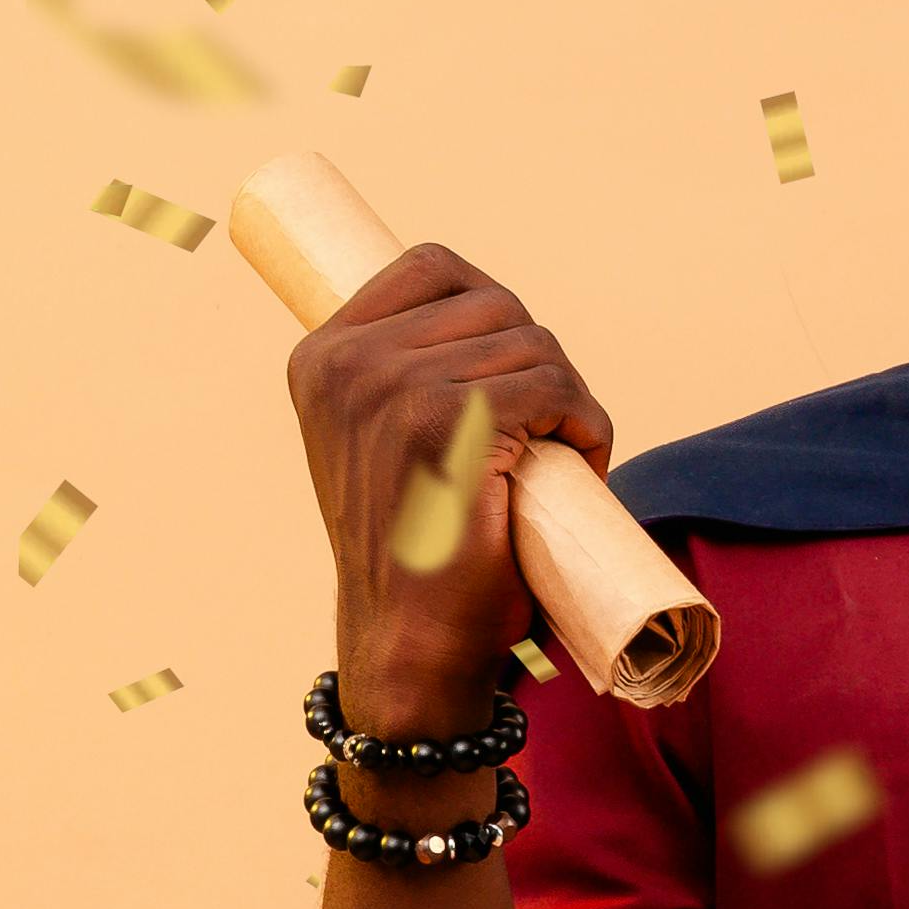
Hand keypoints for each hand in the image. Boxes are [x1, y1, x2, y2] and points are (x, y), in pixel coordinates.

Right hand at [285, 243, 613, 727]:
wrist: (409, 642)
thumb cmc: (413, 548)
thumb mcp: (382, 439)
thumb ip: (408, 369)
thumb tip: (490, 308)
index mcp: (322, 356)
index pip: (432, 266)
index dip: (494, 308)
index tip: (515, 369)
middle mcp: (348, 362)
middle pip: (496, 303)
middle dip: (540, 361)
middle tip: (548, 427)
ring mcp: (394, 388)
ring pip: (534, 343)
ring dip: (569, 397)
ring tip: (559, 454)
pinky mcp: (451, 423)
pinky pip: (554, 387)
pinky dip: (586, 423)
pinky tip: (580, 463)